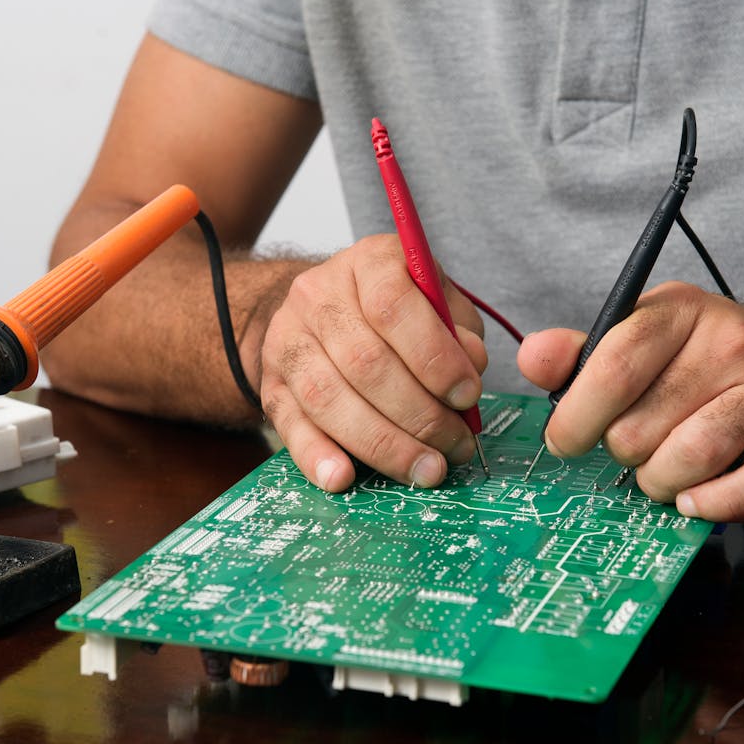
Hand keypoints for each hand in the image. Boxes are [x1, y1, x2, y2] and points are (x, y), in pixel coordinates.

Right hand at [259, 234, 486, 491]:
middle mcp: (318, 296)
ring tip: (425, 470)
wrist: (323, 314)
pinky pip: (290, 426)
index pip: (393, 306)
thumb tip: (472, 365)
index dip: (434, 356)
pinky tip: (344, 479)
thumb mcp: (437, 302)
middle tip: (456, 446)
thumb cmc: (397, 313)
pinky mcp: (270, 385)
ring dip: (384, 444)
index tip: (468, 395)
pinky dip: (317, 457)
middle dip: (419, 414)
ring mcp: (287, 341)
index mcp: (367, 264)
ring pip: (329, 398)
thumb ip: (459, 330)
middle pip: (364, 362)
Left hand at [517, 281, 743, 520]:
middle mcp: (732, 343)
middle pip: (643, 424)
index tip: (563, 441)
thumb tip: (532, 358)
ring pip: (693, 456)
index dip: (576, 415)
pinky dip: (712, 505)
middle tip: (630, 450)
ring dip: (660, 482)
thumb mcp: (647, 337)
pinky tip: (692, 500)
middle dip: (622, 453)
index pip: (613, 365)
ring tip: (659, 474)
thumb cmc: (709, 360)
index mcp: (681, 310)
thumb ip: (585, 353)